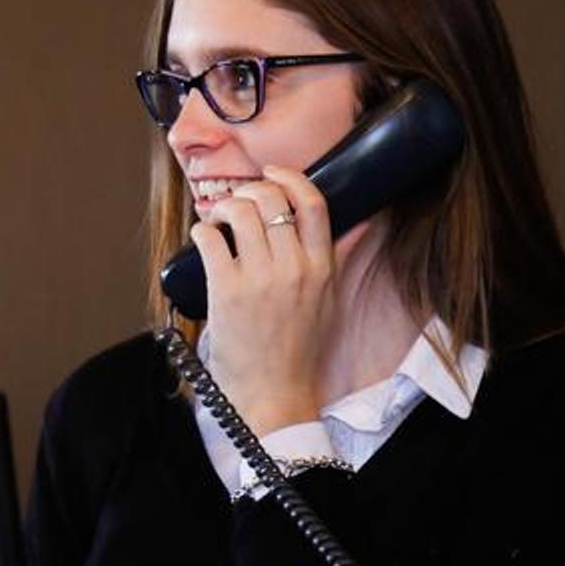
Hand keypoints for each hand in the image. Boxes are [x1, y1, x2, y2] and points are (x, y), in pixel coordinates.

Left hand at [189, 165, 337, 435]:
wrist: (275, 393)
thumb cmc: (300, 348)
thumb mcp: (330, 300)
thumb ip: (340, 256)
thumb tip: (362, 222)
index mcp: (321, 267)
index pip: (313, 203)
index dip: (290, 177)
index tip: (272, 172)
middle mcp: (293, 268)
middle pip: (270, 199)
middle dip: (249, 191)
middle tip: (238, 202)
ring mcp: (259, 279)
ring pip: (239, 211)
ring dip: (223, 207)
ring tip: (219, 220)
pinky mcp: (227, 291)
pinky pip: (210, 238)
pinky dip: (203, 229)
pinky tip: (204, 237)